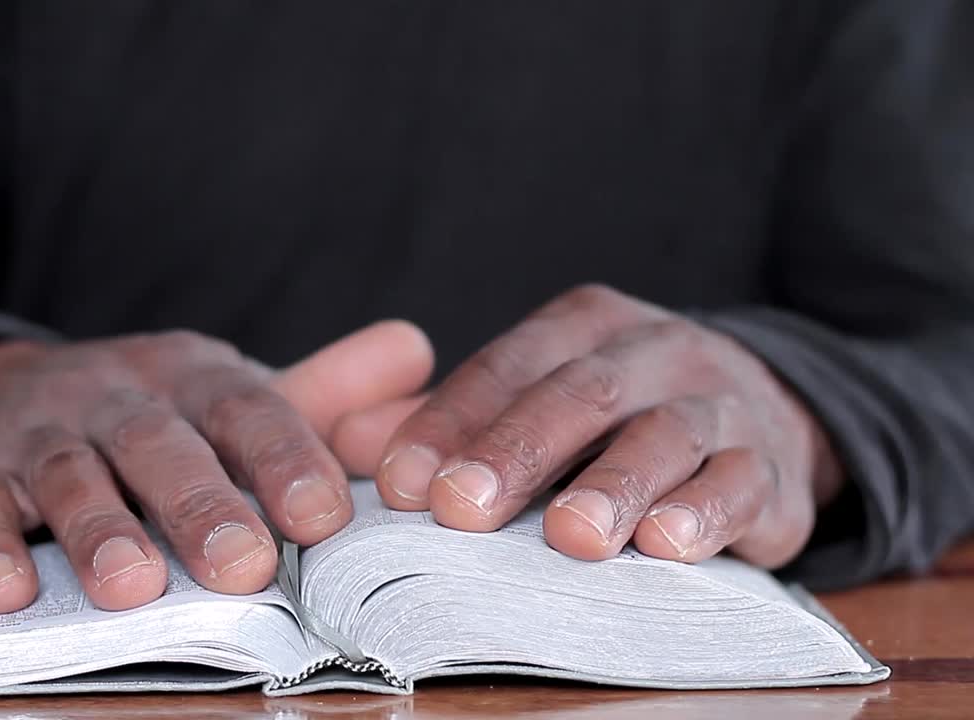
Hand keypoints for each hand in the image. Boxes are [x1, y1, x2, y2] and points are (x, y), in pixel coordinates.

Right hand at [0, 322, 432, 613]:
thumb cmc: (152, 416)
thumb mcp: (232, 395)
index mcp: (191, 375)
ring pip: (69, 474)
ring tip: (132, 588)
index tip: (324, 518)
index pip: (246, 408)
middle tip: (245, 569)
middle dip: (201, 505)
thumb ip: (325, 391)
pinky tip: (6, 594)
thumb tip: (420, 354)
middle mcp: (115, 394)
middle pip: (160, 444)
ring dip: (98, 529)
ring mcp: (38, 431)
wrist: (6, 392)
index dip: (285, 458)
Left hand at [364, 285, 843, 566]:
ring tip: (572, 535)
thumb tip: (355, 448)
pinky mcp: (768, 466)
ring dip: (615, 485)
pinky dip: (705, 513)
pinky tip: (667, 544)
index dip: (452, 422)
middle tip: (462, 509)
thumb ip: (458, 419)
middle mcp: (654, 350)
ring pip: (665, 436)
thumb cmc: (620, 416)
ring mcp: (719, 404)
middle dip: (516, 452)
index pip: (508, 366)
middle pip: (581, 393)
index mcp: (584, 325)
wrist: (765, 413)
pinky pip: (740, 484)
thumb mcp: (543, 396)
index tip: (402, 484)